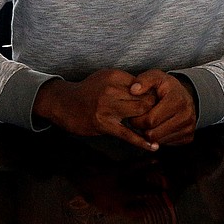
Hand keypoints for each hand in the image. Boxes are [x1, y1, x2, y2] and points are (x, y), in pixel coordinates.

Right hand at [34, 69, 158, 150]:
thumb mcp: (105, 77)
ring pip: (139, 115)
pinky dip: (142, 142)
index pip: (143, 85)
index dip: (153, 94)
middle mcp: (111, 91)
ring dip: (149, 122)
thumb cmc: (88, 90)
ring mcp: (107, 108)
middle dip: (154, 108)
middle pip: (145, 100)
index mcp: (114, 76)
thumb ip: (125, 81)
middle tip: (159, 114)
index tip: (160, 101)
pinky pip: (128, 135)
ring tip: (155, 126)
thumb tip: (148, 88)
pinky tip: (154, 147)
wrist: (64, 103)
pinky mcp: (104, 125)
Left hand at [126, 70, 196, 147]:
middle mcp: (186, 116)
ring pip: (159, 141)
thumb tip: (134, 89)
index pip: (150, 120)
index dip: (137, 119)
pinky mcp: (188, 137)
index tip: (135, 115)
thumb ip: (143, 80)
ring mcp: (188, 128)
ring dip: (150, 134)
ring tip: (150, 122)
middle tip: (140, 120)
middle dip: (142, 128)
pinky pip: (167, 144)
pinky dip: (160, 138)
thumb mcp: (155, 77)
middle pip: (153, 134)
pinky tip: (159, 126)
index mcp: (177, 100)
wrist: (185, 95)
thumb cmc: (167, 87)